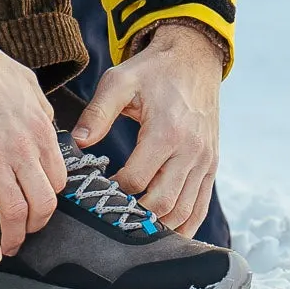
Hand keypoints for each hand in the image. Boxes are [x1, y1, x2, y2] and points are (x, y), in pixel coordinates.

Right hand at [0, 32, 67, 263]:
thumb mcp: (27, 82)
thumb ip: (41, 110)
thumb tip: (47, 128)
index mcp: (40, 129)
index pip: (58, 180)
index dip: (50, 198)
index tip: (38, 204)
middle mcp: (22, 149)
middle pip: (42, 204)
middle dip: (36, 224)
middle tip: (25, 230)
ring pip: (14, 212)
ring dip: (14, 237)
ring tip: (7, 246)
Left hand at [72, 21, 222, 237]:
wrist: (193, 58)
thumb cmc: (153, 70)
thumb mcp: (119, 81)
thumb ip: (97, 112)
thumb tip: (78, 141)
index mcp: (166, 131)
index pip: (136, 179)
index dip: (114, 189)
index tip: (98, 186)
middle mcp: (191, 151)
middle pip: (162, 203)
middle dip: (135, 213)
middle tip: (112, 211)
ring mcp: (205, 161)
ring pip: (183, 211)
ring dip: (158, 224)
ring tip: (133, 221)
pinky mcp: (212, 165)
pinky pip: (201, 207)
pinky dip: (184, 224)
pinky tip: (164, 229)